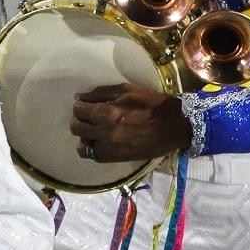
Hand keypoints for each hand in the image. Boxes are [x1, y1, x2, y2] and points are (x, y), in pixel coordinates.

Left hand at [71, 83, 190, 162]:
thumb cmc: (152, 104)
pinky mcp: (117, 159)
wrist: (174, 126)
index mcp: (107, 113)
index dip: (80, 106)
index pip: (78, 110)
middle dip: (79, 120)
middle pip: (76, 127)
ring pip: (82, 146)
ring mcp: (110, 148)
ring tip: (94, 130)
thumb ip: (100, 93)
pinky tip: (101, 141)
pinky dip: (93, 149)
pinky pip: (94, 157)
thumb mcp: (127, 90)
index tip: (85, 105)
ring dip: (85, 136)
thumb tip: (79, 97)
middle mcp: (105, 133)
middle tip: (88, 116)